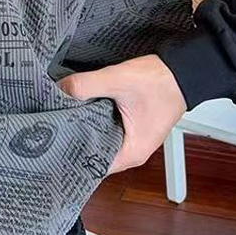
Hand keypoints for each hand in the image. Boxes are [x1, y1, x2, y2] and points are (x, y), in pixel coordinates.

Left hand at [58, 54, 186, 174]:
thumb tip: (60, 89)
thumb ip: (86, 85)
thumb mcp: (118, 80)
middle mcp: (131, 150)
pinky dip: (93, 117)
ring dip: (83, 125)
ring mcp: (131, 137)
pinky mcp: (130, 124)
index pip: (92, 165)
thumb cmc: (162, 82)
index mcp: (131, 153)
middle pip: (93, 151)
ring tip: (60, 116)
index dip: (70, 155)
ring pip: (98, 137)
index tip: (52, 144)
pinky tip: (79, 107)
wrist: (185, 68)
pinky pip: (105, 126)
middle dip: (72, 137)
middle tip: (50, 127)